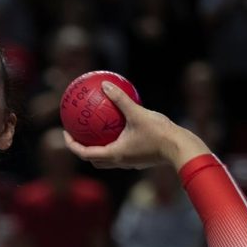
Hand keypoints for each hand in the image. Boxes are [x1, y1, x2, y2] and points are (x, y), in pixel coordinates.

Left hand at [63, 81, 209, 169]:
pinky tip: (121, 129)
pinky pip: (122, 153)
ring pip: (108, 160)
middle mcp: (120, 162)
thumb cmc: (159, 132)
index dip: (71, 145)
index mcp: (114, 154)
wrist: (181, 148)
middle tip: (77, 136)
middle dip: (83, 150)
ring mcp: (131, 163)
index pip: (84, 153)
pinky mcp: (140, 160)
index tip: (65, 133)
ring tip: (96, 134)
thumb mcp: (137, 112)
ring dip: (99, 150)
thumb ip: (120, 99)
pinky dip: (115, 145)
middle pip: (94, 160)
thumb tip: (105, 84)